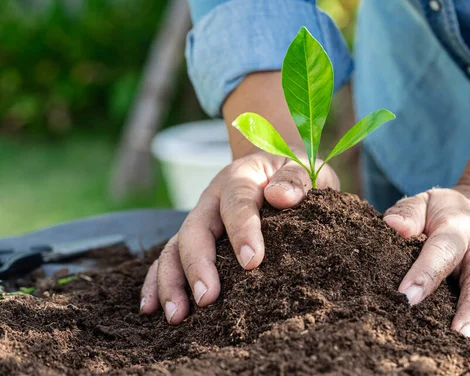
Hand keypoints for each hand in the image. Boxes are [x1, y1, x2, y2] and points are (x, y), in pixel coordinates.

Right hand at [140, 149, 338, 323]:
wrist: (272, 169)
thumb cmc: (291, 175)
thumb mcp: (303, 168)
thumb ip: (296, 179)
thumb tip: (281, 196)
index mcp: (241, 178)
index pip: (238, 203)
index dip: (242, 231)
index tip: (251, 262)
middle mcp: (212, 199)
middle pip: (196, 229)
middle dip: (198, 265)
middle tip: (207, 299)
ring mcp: (200, 220)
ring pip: (175, 247)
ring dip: (172, 281)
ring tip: (176, 316)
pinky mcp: (194, 239)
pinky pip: (168, 259)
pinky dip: (156, 282)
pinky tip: (151, 309)